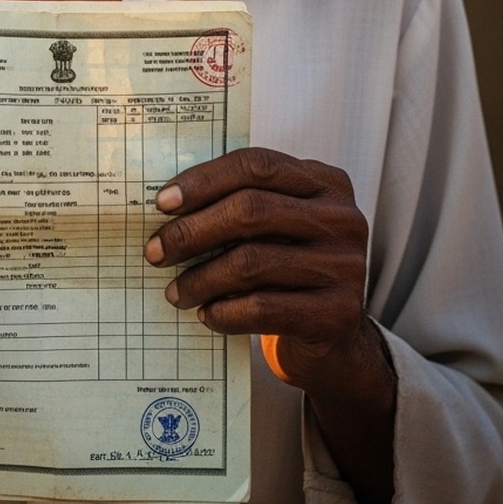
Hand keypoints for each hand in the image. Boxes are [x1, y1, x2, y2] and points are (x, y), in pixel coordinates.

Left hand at [143, 147, 370, 390]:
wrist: (335, 338)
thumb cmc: (290, 270)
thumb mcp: (277, 227)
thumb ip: (240, 206)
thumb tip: (167, 205)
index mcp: (326, 182)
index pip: (257, 165)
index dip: (204, 180)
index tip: (162, 203)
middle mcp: (342, 219)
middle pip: (251, 210)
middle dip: (192, 231)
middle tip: (156, 251)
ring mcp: (346, 267)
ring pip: (251, 262)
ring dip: (200, 279)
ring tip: (176, 292)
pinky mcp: (337, 314)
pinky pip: (263, 308)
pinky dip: (224, 312)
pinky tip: (207, 314)